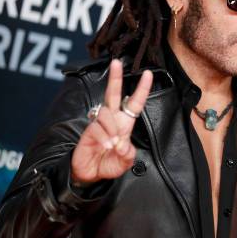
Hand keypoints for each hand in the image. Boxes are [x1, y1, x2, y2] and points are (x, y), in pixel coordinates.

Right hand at [71, 59, 152, 184]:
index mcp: (124, 124)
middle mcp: (112, 120)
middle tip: (117, 62)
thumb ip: (127, 154)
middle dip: (115, 78)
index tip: (148, 74)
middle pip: (113, 94)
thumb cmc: (109, 164)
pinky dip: (103, 138)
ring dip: (112, 129)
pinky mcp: (88, 131)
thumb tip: (121, 144)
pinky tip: (105, 146)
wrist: (91, 174)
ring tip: (113, 144)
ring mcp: (99, 124)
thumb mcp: (125, 162)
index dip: (141, 89)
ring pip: (106, 113)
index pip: (134, 103)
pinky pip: (96, 128)